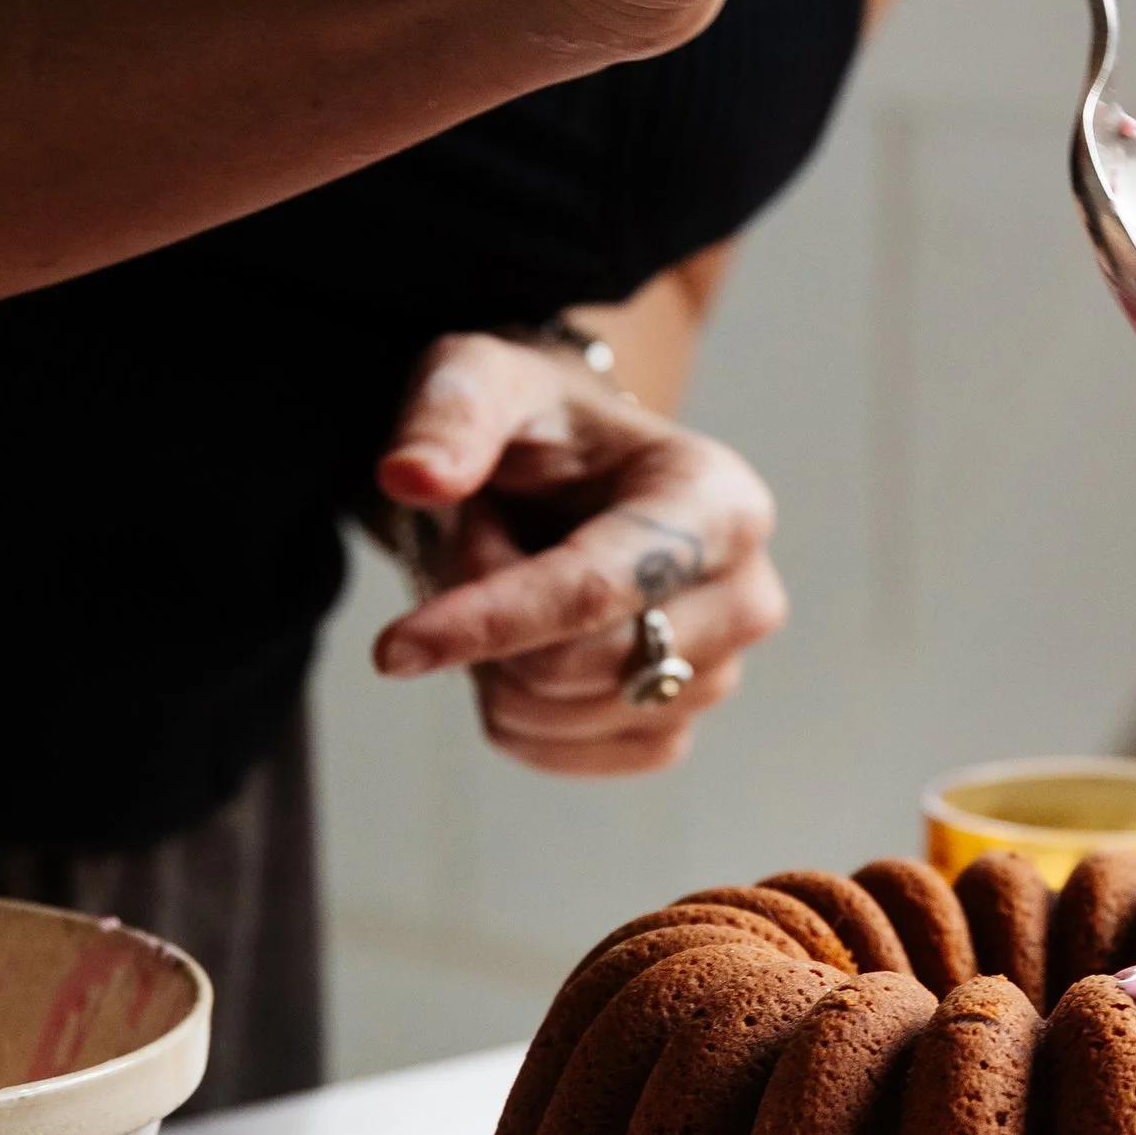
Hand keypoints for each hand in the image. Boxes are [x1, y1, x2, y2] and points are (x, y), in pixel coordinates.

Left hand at [371, 334, 787, 777]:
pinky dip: (509, 708)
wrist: (577, 477)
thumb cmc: (541, 424)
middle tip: (486, 542)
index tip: (391, 649)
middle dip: (485, 619)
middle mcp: (744, 598)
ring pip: (551, 715)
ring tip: (518, 579)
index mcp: (720, 505)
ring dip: (494, 658)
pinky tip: (523, 641)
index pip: (596, 590)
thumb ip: (450, 416)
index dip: (489, 621)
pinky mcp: (673, 728)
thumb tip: (411, 478)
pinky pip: (557, 754)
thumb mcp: (488, 380)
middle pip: (567, 669)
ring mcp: (718, 675)